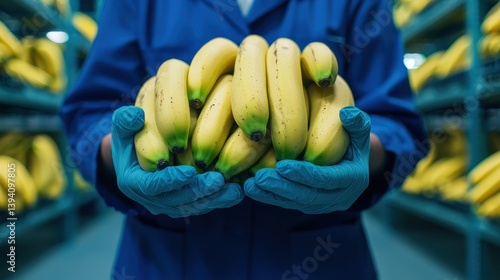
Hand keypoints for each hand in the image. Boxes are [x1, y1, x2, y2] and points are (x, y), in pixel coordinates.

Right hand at [111, 106, 243, 217]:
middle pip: (178, 200)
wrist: (137, 158)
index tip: (189, 172)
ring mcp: (170, 205)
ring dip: (215, 199)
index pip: (153, 185)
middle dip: (199, 191)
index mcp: (134, 182)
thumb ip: (124, 121)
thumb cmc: (131, 138)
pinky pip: (204, 205)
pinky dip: (220, 200)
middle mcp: (153, 199)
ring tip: (236, 190)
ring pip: (194, 206)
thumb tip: (135, 115)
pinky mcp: (186, 205)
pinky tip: (238, 191)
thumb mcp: (122, 127)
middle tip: (219, 180)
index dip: (171, 180)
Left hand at [244, 106, 370, 213]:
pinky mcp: (308, 205)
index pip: (326, 179)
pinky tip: (251, 188)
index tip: (283, 165)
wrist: (353, 163)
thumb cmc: (354, 141)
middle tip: (260, 177)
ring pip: (295, 202)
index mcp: (353, 179)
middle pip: (307, 195)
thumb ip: (357, 123)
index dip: (304, 173)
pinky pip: (288, 204)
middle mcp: (338, 197)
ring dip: (271, 194)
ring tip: (250, 184)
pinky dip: (269, 197)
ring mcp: (322, 204)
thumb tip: (346, 113)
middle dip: (282, 187)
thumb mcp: (360, 131)